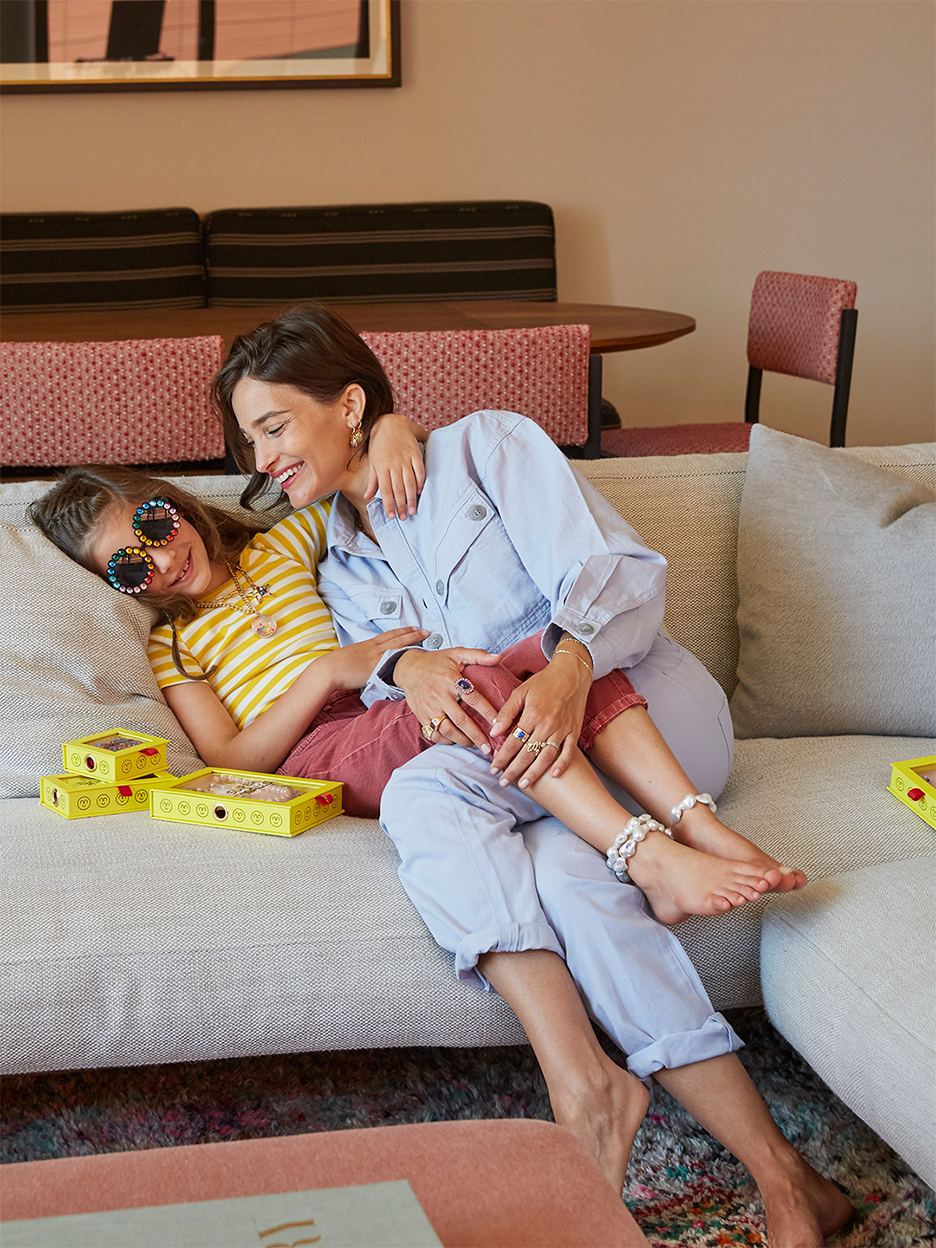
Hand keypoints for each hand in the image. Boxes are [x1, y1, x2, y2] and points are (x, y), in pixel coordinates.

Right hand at [321, 627, 428, 691]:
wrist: (329, 669)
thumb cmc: (337, 666)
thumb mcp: (352, 658)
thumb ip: (362, 660)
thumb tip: (366, 664)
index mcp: (368, 646)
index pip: (388, 636)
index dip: (402, 631)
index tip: (413, 628)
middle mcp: (374, 648)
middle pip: (397, 638)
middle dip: (412, 633)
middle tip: (425, 630)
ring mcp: (376, 657)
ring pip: (398, 645)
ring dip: (412, 640)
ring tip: (423, 636)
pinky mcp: (375, 667)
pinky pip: (393, 660)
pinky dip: (403, 656)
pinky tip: (414, 655)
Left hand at [364, 413, 427, 518]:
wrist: (390, 423)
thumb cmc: (378, 443)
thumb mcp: (372, 461)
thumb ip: (372, 480)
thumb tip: (368, 496)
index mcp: (381, 467)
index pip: (386, 491)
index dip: (389, 505)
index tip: (391, 516)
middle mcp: (394, 464)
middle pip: (399, 490)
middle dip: (401, 506)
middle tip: (404, 517)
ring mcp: (406, 459)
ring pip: (410, 483)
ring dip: (412, 498)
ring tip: (413, 510)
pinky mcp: (415, 454)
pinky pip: (420, 471)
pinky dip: (420, 482)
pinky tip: (419, 492)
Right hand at [394, 647, 503, 752]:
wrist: (408, 669)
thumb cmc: (436, 661)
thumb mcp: (456, 653)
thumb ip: (478, 655)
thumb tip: (498, 657)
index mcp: (451, 680)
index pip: (473, 698)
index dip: (487, 712)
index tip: (498, 723)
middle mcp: (439, 696)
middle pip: (461, 720)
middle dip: (477, 736)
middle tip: (489, 748)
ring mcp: (429, 708)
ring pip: (447, 730)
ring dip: (463, 741)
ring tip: (476, 746)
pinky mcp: (421, 716)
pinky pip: (434, 734)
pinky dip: (446, 741)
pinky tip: (457, 742)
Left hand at [489, 655, 591, 787]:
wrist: (572, 673)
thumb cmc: (543, 681)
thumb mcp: (521, 691)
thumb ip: (507, 712)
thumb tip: (494, 731)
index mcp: (532, 715)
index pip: (512, 742)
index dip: (502, 757)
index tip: (493, 769)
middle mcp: (547, 725)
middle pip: (527, 753)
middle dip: (514, 770)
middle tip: (504, 782)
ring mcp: (562, 729)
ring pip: (546, 756)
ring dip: (534, 772)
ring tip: (524, 784)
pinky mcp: (574, 731)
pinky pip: (569, 752)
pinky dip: (562, 765)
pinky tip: (554, 776)